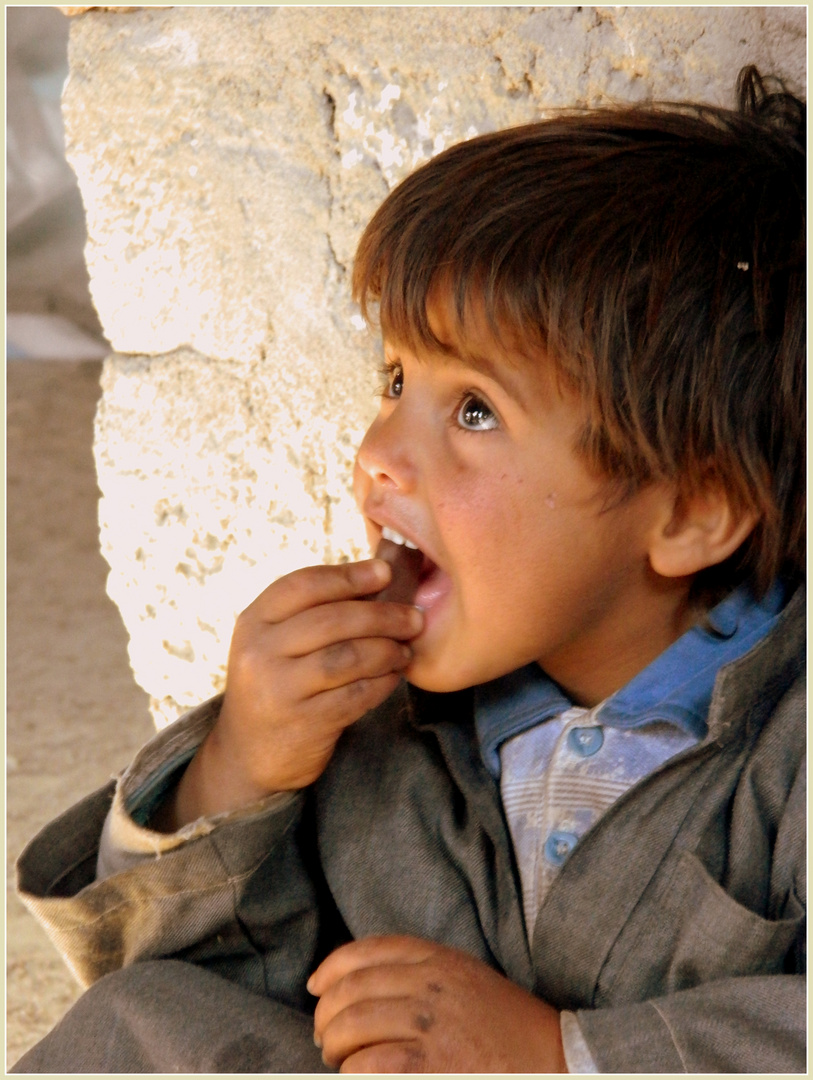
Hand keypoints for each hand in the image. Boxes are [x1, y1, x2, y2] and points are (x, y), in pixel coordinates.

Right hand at [156, 560, 422, 827]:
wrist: (249, 754)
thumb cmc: (277, 684)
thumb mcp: (274, 643)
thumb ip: (313, 612)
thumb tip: (379, 575)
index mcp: (254, 622)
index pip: (303, 585)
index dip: (348, 576)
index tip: (385, 573)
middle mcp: (260, 652)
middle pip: (332, 619)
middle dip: (382, 615)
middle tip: (414, 617)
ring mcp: (279, 690)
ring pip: (348, 657)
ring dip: (387, 649)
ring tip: (405, 649)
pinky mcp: (303, 722)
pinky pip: (356, 694)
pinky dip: (382, 682)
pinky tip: (393, 675)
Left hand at [308, 935, 567, 1073]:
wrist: (555, 1060)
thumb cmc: (507, 1025)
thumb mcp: (466, 977)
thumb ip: (421, 969)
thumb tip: (359, 981)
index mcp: (439, 958)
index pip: (366, 951)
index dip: (331, 967)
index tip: (316, 985)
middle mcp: (431, 985)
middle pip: (351, 989)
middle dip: (326, 1014)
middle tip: (324, 1035)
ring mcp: (430, 1027)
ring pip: (352, 1026)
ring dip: (334, 1046)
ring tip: (337, 1058)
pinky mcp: (431, 1068)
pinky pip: (369, 1065)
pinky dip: (354, 1072)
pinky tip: (357, 1075)